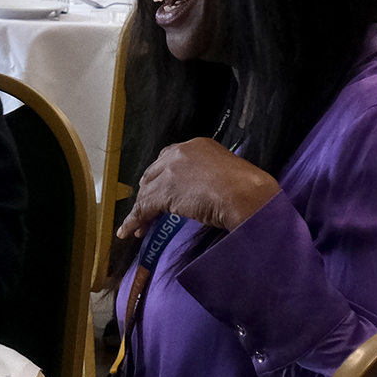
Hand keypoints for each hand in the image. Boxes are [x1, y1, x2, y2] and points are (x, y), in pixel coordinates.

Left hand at [118, 137, 279, 237]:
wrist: (246, 194)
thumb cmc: (247, 188)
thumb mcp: (227, 173)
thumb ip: (210, 177)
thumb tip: (207, 192)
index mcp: (197, 145)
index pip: (169, 158)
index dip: (162, 175)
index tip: (159, 187)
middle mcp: (179, 153)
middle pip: (154, 173)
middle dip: (148, 191)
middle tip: (145, 207)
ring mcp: (169, 172)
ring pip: (147, 192)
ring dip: (141, 210)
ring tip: (138, 228)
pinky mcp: (164, 193)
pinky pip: (143, 208)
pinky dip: (135, 221)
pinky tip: (129, 231)